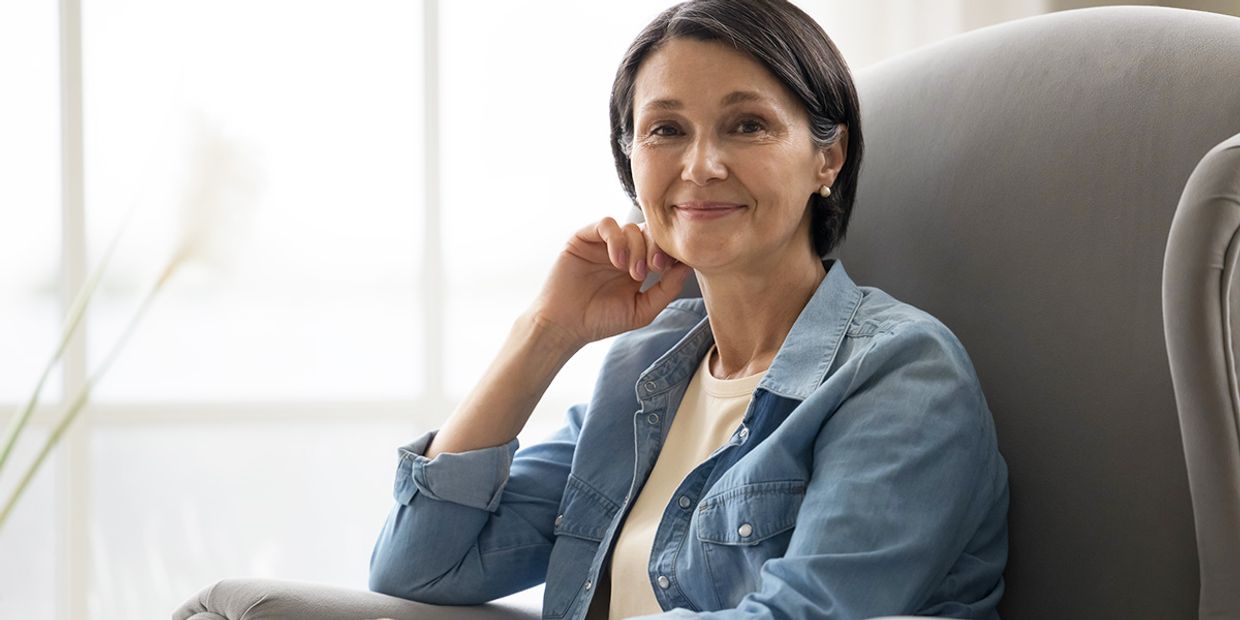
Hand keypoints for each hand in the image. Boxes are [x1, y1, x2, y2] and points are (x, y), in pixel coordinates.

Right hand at [529, 217, 691, 349]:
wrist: (566, 326)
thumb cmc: (601, 321)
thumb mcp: (642, 309)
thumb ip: (667, 289)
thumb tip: (688, 266)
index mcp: (637, 264)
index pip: (660, 245)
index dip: (668, 251)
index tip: (668, 268)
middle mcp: (621, 250)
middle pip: (648, 231)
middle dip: (655, 247)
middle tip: (653, 268)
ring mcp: (602, 243)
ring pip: (630, 226)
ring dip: (636, 247)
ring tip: (632, 272)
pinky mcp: (584, 237)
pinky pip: (606, 224)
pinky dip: (616, 239)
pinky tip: (617, 261)